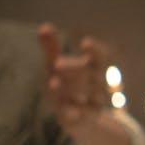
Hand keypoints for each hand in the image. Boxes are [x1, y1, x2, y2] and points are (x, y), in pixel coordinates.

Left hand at [38, 23, 108, 139]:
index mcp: (93, 70)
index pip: (99, 58)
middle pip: (90, 75)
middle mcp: (97, 85)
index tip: (85, 42)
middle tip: (57, 63)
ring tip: (54, 82)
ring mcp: (93, 103)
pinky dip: (75, 113)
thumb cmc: (69, 85)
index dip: (94, 51)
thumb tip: (45, 25)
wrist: (82, 118)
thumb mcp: (58, 67)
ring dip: (72, 89)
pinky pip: (81, 116)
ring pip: (87, 95)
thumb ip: (52, 48)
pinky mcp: (84, 119)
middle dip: (75, 69)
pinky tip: (69, 111)